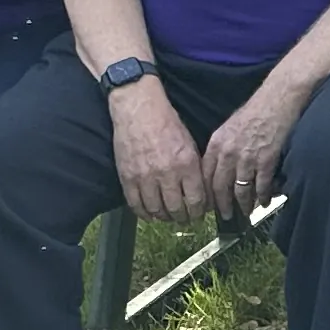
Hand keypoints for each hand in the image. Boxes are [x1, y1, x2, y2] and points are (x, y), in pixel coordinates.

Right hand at [110, 78, 208, 221]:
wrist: (138, 111)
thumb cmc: (167, 124)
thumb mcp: (190, 144)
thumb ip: (195, 170)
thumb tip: (201, 192)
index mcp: (186, 164)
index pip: (196, 200)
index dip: (199, 211)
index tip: (200, 213)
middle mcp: (166, 173)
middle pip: (176, 209)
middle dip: (184, 218)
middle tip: (186, 219)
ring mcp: (144, 178)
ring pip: (156, 211)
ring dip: (165, 218)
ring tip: (169, 216)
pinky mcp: (127, 178)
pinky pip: (136, 205)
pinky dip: (144, 214)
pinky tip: (151, 214)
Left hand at [200, 82, 300, 217]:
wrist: (277, 99)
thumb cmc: (256, 110)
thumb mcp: (229, 126)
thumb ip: (222, 148)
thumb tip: (220, 167)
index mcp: (217, 144)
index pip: (206, 176)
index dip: (207, 193)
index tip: (209, 203)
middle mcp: (229, 153)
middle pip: (220, 187)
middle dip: (222, 205)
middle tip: (225, 215)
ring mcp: (247, 157)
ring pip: (241, 190)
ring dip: (243, 204)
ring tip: (245, 212)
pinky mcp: (267, 159)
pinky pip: (261, 185)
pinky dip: (262, 196)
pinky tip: (264, 202)